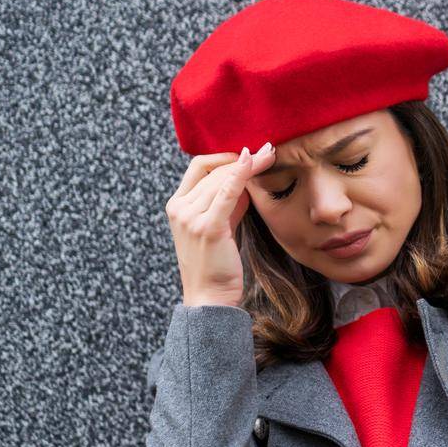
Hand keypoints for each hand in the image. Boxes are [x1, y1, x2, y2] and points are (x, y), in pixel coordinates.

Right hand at [166, 143, 277, 307]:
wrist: (210, 297)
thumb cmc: (217, 263)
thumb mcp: (220, 226)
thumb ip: (228, 202)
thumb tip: (245, 178)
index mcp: (177, 205)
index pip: (199, 167)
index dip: (224, 157)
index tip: (249, 154)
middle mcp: (179, 208)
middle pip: (213, 171)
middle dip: (242, 159)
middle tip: (269, 149)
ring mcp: (190, 217)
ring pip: (222, 179)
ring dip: (249, 164)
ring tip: (270, 155)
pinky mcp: (207, 227)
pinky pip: (226, 192)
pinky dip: (240, 174)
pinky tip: (252, 161)